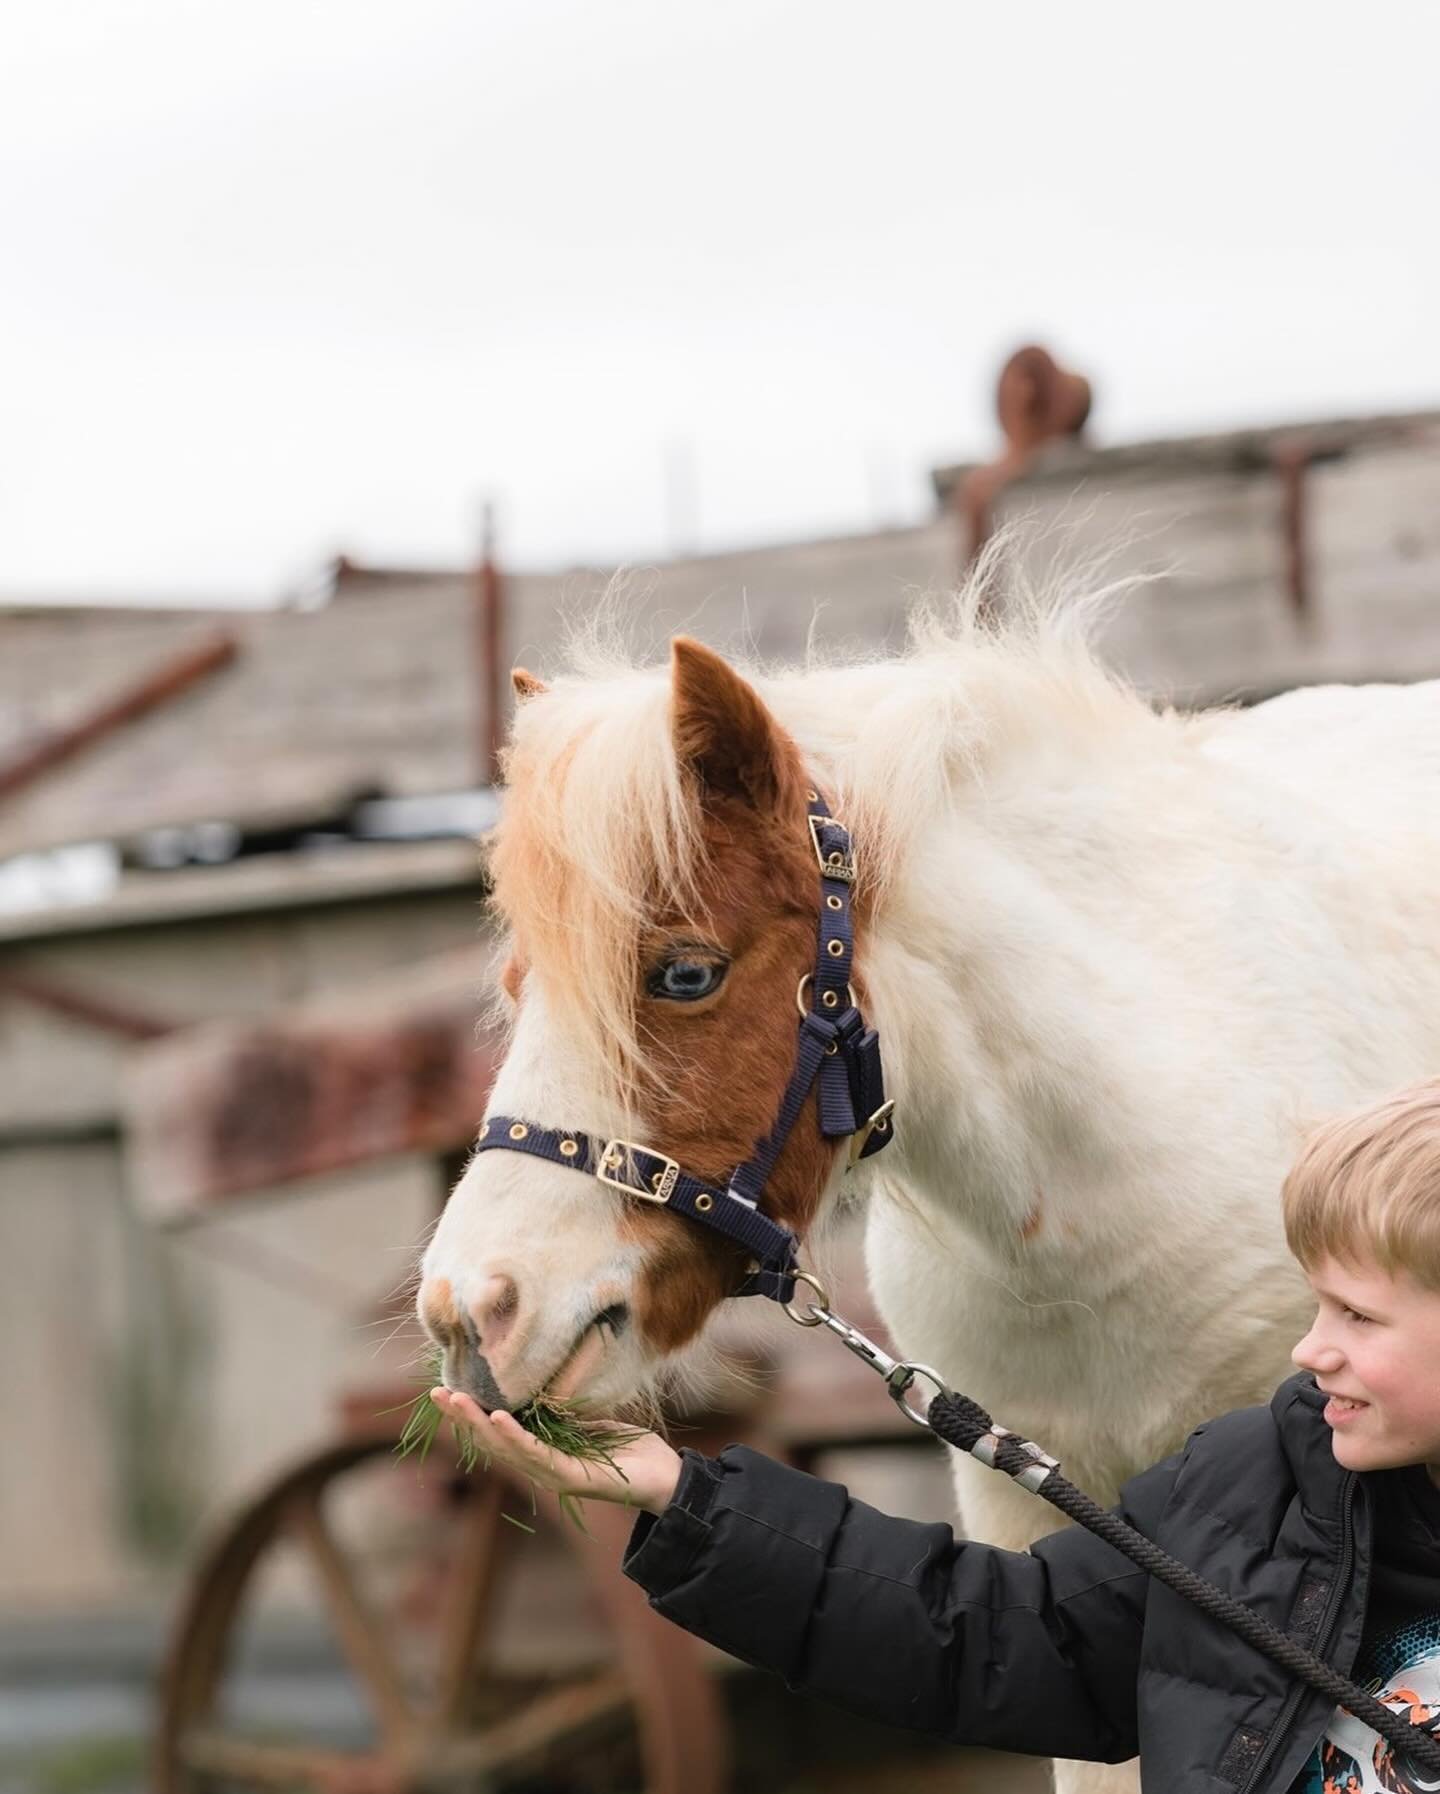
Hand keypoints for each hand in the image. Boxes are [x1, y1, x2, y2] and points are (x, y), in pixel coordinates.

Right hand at [430, 1389, 683, 1514]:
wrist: (666, 1478)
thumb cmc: (631, 1451)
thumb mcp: (593, 1423)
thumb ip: (566, 1413)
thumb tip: (545, 1386)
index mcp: (545, 1453)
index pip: (500, 1433)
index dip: (473, 1415)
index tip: (449, 1390)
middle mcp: (543, 1467)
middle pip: (493, 1443)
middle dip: (464, 1418)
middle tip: (437, 1393)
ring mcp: (555, 1475)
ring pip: (508, 1449)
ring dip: (480, 1424)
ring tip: (458, 1401)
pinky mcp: (572, 1479)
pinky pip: (538, 1455)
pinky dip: (516, 1436)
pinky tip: (498, 1418)